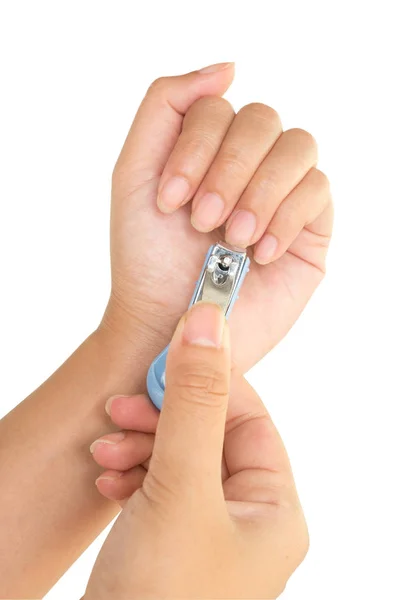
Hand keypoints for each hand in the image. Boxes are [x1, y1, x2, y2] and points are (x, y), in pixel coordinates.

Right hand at [85, 303, 307, 599]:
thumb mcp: (181, 487)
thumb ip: (194, 402)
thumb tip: (208, 324)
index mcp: (273, 508)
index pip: (246, 416)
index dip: (204, 384)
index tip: (161, 365)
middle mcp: (246, 519)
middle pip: (207, 435)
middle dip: (160, 419)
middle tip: (120, 411)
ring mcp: (206, 533)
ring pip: (176, 459)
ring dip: (139, 446)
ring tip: (105, 452)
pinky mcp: (170, 543)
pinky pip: (156, 487)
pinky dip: (131, 475)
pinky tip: (108, 479)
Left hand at [102, 61, 332, 372]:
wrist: (166, 322)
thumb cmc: (148, 256)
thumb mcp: (134, 173)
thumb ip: (166, 107)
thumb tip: (228, 68)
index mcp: (209, 147)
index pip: (218, 108)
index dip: (195, 148)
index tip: (169, 201)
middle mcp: (249, 164)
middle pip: (263, 119)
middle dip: (228, 171)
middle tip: (202, 221)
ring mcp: (283, 193)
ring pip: (298, 147)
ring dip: (259, 192)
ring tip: (233, 239)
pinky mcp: (310, 228)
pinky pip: (319, 190)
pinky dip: (285, 216)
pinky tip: (260, 252)